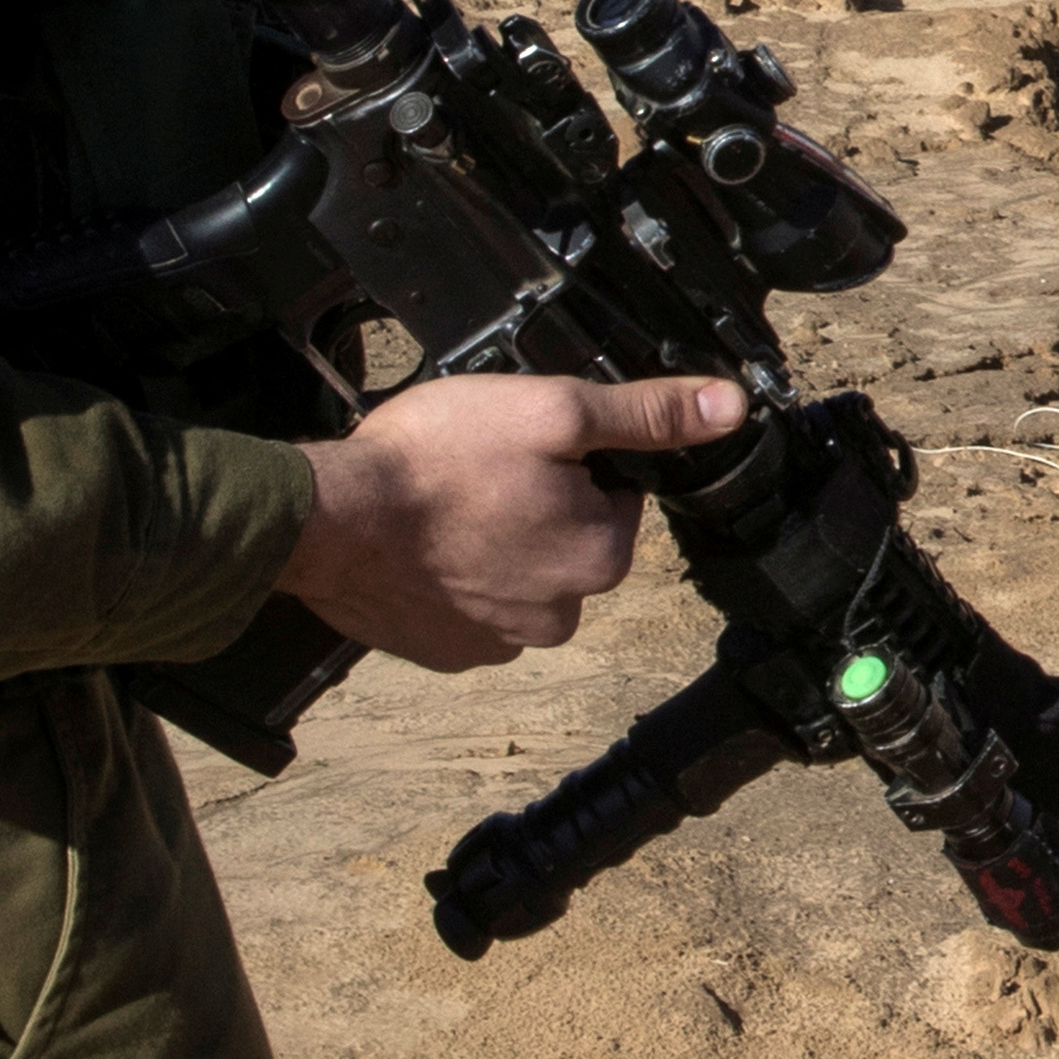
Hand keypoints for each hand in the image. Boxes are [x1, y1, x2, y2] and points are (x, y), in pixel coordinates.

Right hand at [279, 373, 728, 671]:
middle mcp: (562, 614)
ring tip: (447, 506)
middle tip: (481, 472)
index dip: (575, 463)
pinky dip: (455, 579)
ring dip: (495, 543)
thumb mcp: (554, 411)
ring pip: (520, 575)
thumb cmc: (435, 462)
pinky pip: (471, 608)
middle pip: (570, 540)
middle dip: (537, 505)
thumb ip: (645, 414)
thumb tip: (728, 407)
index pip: (616, 497)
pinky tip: (425, 545)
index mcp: (599, 556)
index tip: (527, 448)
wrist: (330, 522)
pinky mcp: (448, 652)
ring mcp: (500, 641)